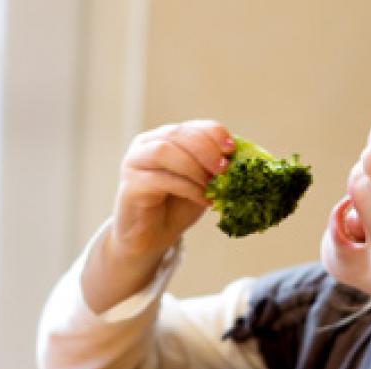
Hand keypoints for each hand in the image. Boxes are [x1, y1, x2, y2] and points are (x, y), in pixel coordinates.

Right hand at [83, 120, 233, 311]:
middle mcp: (147, 145)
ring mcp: (135, 163)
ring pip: (165, 151)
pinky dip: (187, 188)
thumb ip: (214, 169)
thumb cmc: (176, 208)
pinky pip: (160, 179)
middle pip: (178, 134)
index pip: (191, 127)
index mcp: (165, 138)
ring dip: (194, 167)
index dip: (213, 134)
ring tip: (212, 186)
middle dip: (206, 149)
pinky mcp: (131, 185)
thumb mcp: (202, 183)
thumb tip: (238, 159)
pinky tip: (203, 199)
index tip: (231, 149)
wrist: (152, 238)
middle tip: (224, 169)